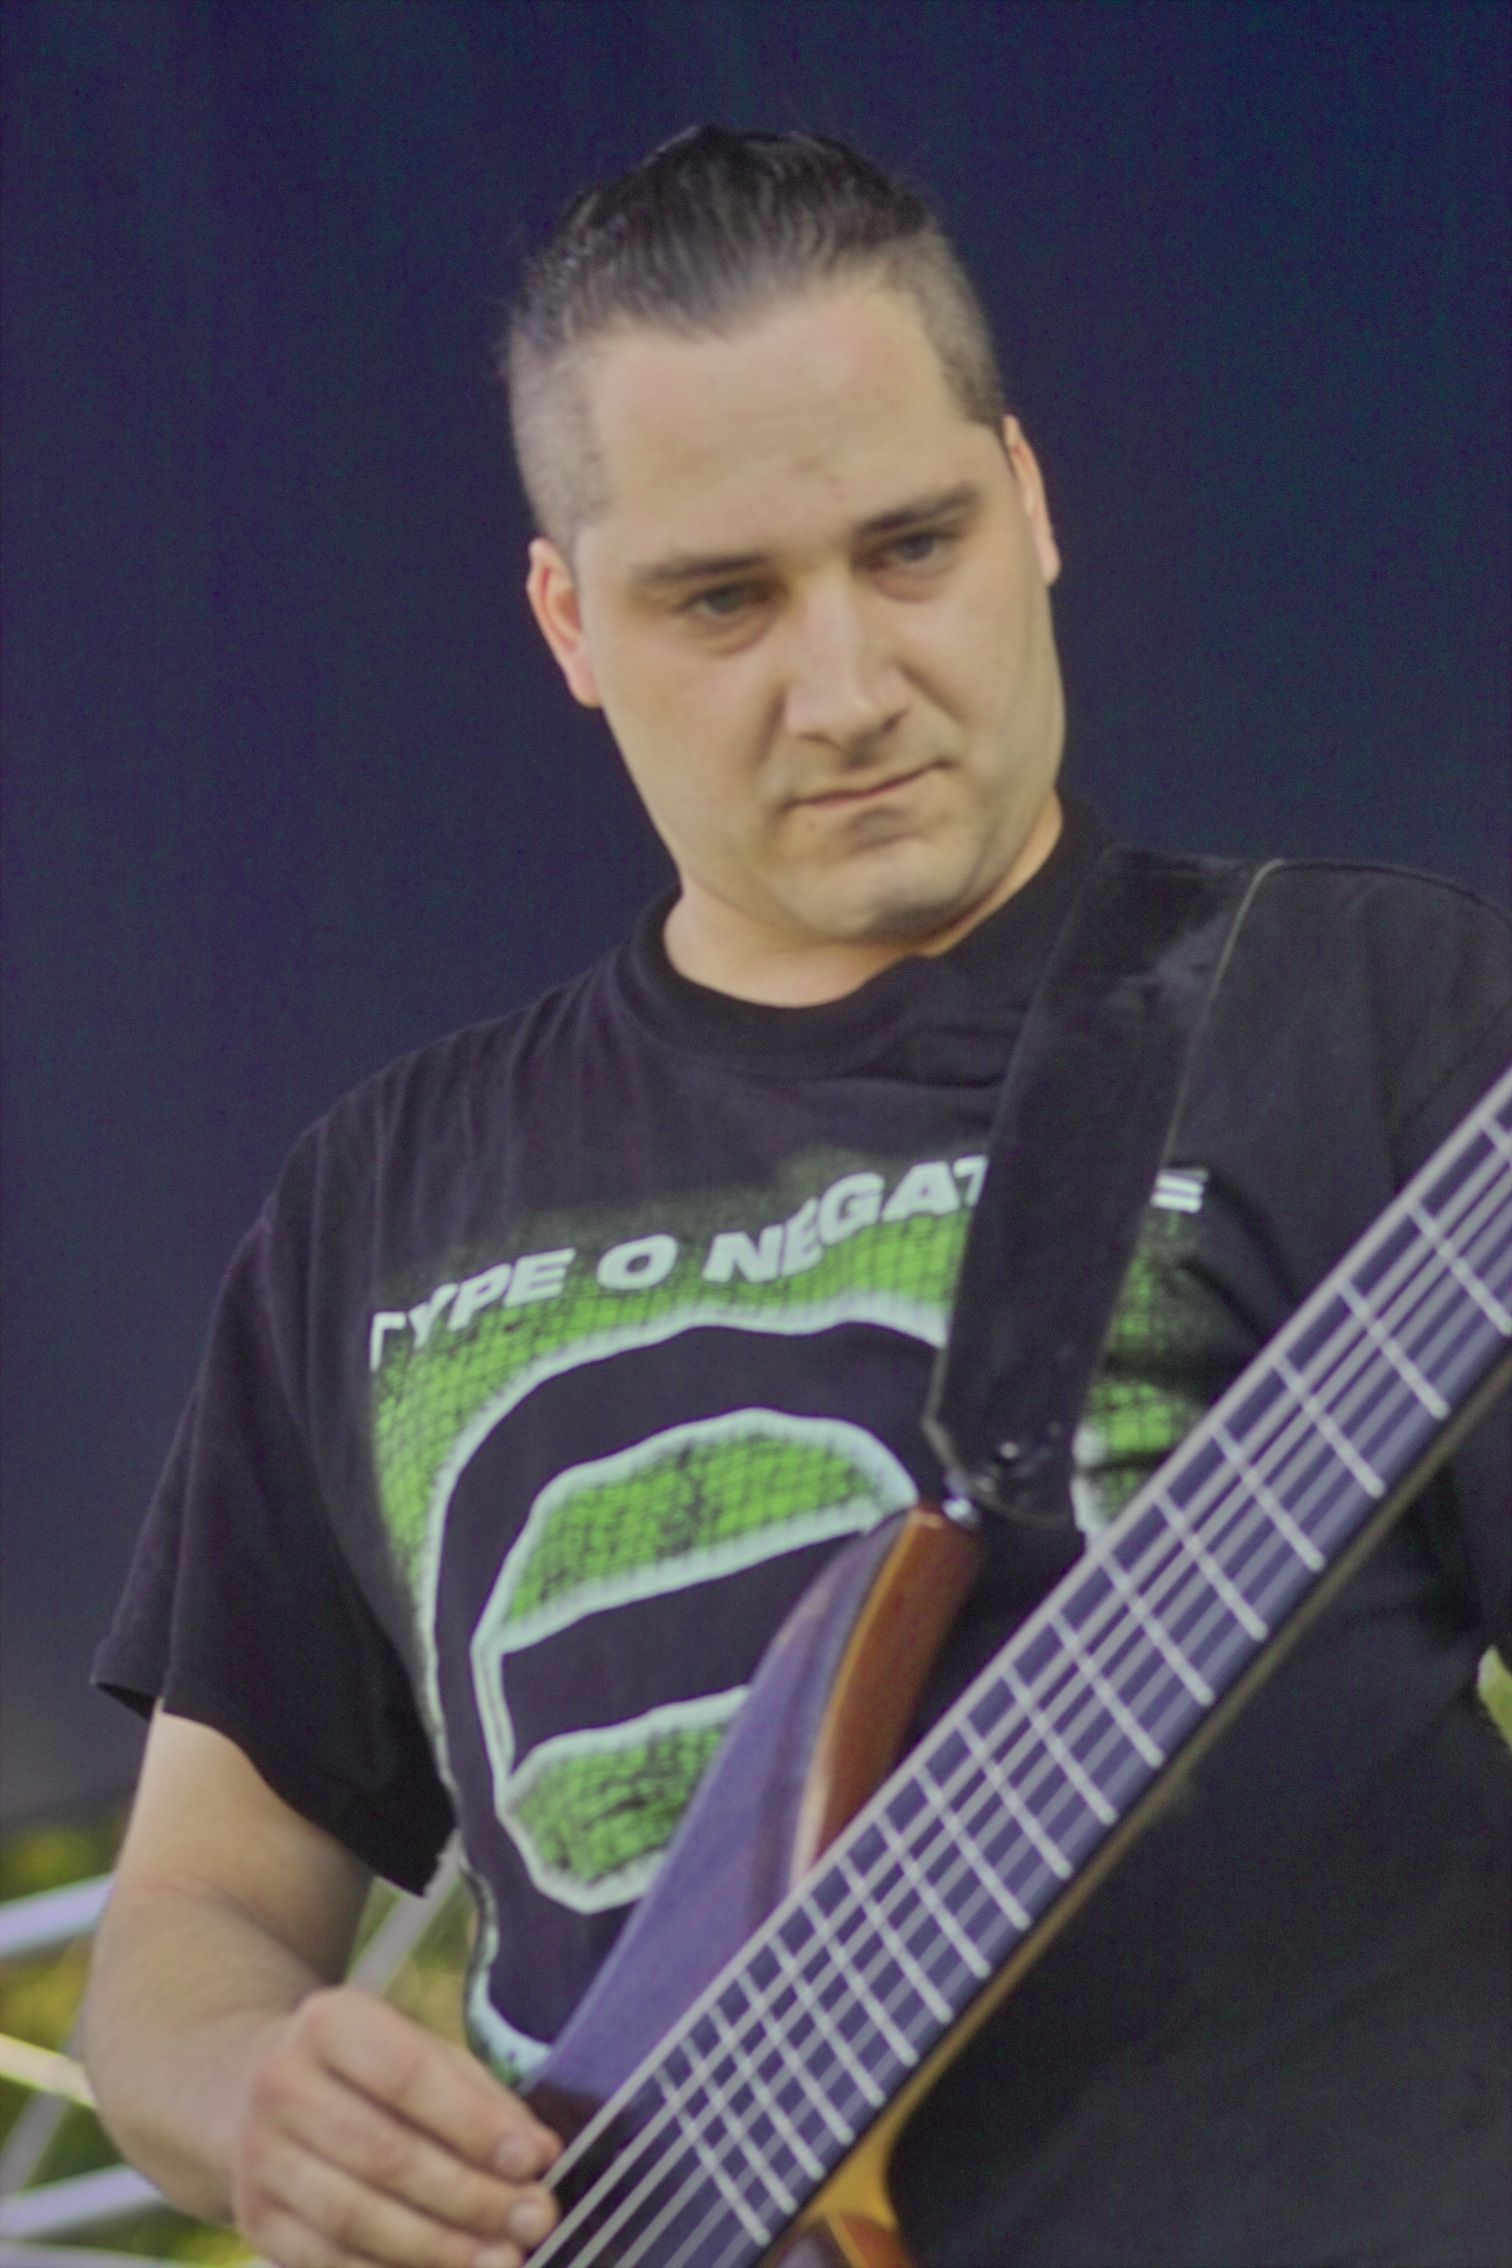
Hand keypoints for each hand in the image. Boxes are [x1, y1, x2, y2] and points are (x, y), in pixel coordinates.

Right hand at [229, 1985, 561, 2265]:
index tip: (535, 2160)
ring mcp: (259, 2157)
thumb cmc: (365, 2070)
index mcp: (329, 2023)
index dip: (475, 2124)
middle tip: (533, 2220)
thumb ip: (478, 2097)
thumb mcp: (417, 2051)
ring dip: (438, 2247)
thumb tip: (538, 2155)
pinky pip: (327, 2259)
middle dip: (470, 2196)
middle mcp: (283, 2085)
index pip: (408, 2076)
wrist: (248, 2087)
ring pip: (356, 2217)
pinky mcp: (255, 2219)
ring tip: (500, 2259)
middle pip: (385, 2154)